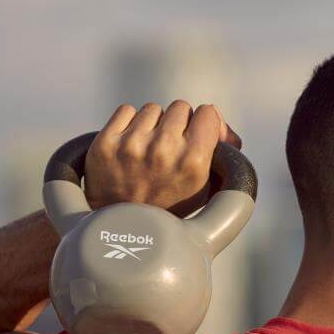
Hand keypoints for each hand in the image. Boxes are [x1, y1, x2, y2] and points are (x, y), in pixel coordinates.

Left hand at [82, 101, 241, 216]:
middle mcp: (163, 150)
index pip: (208, 113)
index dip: (204, 123)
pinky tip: (130, 147)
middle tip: (171, 148)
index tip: (197, 135)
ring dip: (153, 125)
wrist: (122, 226)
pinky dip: (130, 123)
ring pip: (153, 109)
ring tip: (149, 151)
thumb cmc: (170, 205)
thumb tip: (227, 133)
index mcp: (193, 162)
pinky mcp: (106, 142)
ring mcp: (132, 145)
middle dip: (178, 125)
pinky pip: (127, 110)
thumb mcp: (204, 189)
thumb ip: (223, 158)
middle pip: (180, 107)